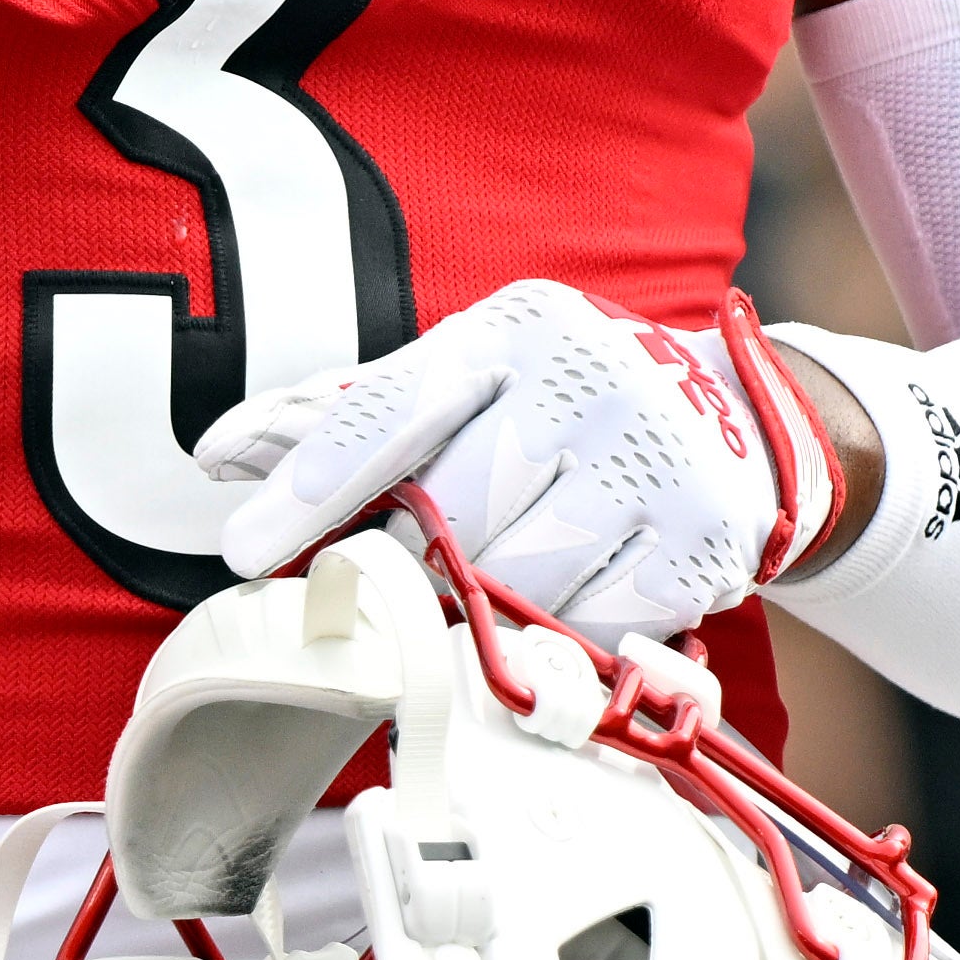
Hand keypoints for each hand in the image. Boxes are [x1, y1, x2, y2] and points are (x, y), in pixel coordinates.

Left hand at [203, 278, 812, 640]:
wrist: (738, 423)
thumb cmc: (568, 402)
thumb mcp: (474, 377)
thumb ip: (352, 416)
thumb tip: (221, 451)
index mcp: (518, 327)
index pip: (395, 411)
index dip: (314, 482)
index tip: (243, 547)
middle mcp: (593, 376)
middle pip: (456, 515)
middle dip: (427, 557)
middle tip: (434, 564)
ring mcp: (659, 458)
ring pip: (521, 579)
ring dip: (498, 599)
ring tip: (517, 569)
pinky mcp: (707, 539)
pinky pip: (593, 627)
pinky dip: (566, 632)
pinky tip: (582, 586)